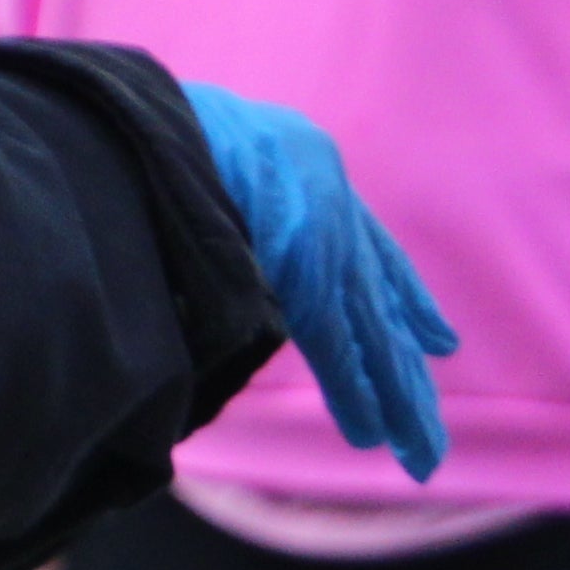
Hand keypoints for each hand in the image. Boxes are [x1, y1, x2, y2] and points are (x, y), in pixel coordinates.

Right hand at [177, 84, 455, 476]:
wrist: (133, 116)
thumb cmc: (143, 138)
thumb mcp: (202, 164)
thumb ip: (231, 210)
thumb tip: (212, 258)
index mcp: (304, 165)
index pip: (369, 246)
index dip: (404, 294)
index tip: (436, 337)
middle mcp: (327, 203)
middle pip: (378, 301)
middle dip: (403, 367)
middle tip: (431, 426)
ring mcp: (324, 235)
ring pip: (372, 333)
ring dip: (395, 397)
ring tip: (420, 453)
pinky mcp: (308, 272)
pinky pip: (340, 342)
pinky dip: (356, 389)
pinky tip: (378, 432)